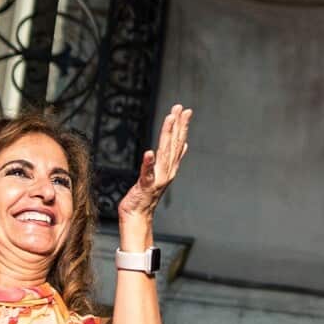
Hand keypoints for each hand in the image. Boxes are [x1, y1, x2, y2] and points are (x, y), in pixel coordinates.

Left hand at [117, 104, 191, 219]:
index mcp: (170, 167)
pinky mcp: (146, 185)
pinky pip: (147, 172)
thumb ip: (173, 159)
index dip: (182, 126)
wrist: (138, 215)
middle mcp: (167, 170)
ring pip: (165, 152)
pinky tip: (149, 152)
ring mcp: (158, 178)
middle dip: (177, 125)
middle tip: (180, 108)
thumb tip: (185, 145)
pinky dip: (149, 163)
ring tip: (170, 119)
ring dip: (168, 135)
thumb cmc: (146, 195)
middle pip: (174, 144)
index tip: (185, 111)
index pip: (178, 142)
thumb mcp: (160, 173)